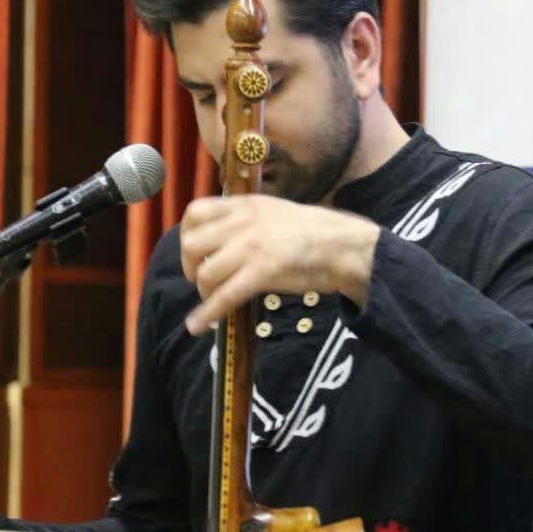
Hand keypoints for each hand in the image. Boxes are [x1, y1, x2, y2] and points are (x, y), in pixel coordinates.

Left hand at [180, 195, 379, 334]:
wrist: (345, 246)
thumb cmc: (316, 233)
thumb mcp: (274, 211)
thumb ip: (247, 220)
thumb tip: (223, 238)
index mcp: (245, 204)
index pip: (195, 211)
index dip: (187, 235)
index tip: (195, 252)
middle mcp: (243, 222)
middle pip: (191, 244)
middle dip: (190, 266)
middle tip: (202, 279)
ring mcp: (251, 246)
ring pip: (204, 272)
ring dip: (204, 292)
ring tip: (215, 300)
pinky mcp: (262, 271)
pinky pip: (224, 296)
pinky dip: (206, 314)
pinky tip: (197, 327)